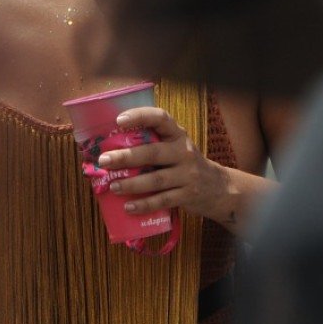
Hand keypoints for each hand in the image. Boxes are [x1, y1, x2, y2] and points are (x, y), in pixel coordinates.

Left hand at [96, 106, 241, 228]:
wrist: (218, 187)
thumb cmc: (185, 164)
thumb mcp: (175, 147)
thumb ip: (152, 145)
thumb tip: (111, 149)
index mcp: (177, 135)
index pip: (160, 118)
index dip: (140, 116)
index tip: (119, 120)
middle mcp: (183, 152)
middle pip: (153, 153)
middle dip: (127, 157)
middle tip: (104, 160)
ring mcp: (187, 174)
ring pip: (156, 179)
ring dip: (132, 184)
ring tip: (113, 186)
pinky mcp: (187, 195)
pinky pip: (163, 200)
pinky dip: (144, 204)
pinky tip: (128, 207)